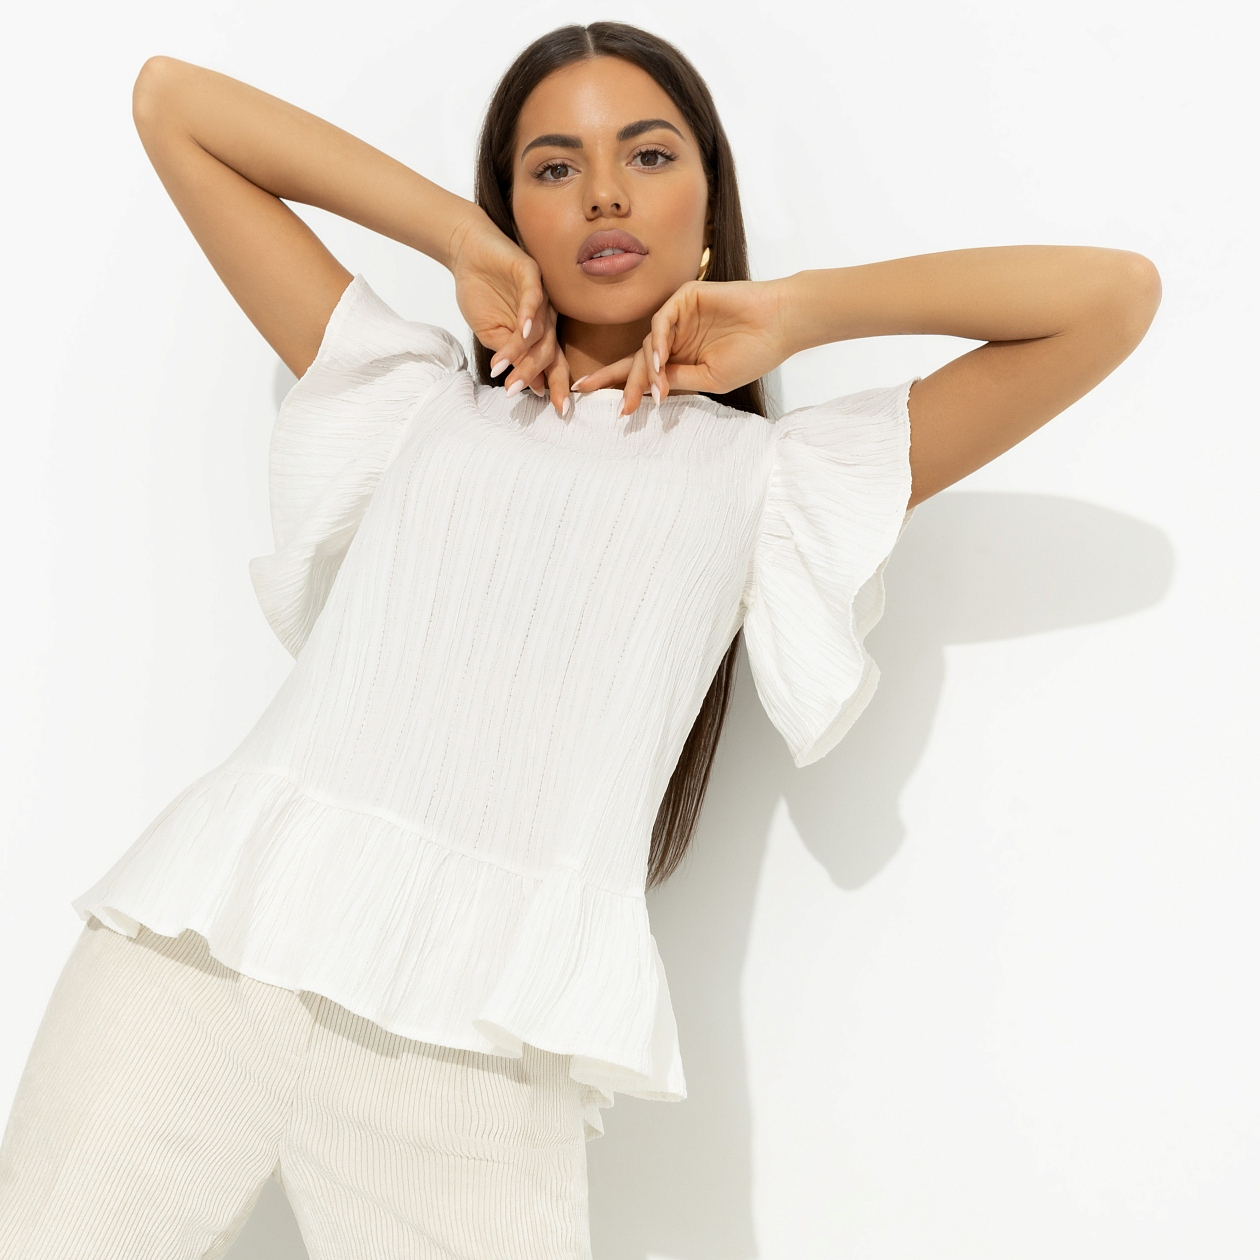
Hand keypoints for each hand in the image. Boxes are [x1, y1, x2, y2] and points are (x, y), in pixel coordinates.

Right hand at [447, 209, 571, 414]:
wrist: (467, 253)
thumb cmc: (480, 294)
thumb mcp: (491, 334)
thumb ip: (511, 356)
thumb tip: (534, 385)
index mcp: (539, 334)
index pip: (552, 363)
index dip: (556, 384)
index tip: (557, 410)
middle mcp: (546, 318)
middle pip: (548, 350)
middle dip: (534, 373)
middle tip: (518, 390)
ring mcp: (541, 297)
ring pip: (539, 331)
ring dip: (520, 353)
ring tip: (504, 371)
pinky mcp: (530, 274)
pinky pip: (534, 298)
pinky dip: (527, 316)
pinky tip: (521, 332)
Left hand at [572, 278, 789, 413]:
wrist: (780, 324)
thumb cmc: (753, 354)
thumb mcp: (711, 379)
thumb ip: (678, 381)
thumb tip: (648, 389)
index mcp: (681, 359)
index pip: (645, 374)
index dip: (622, 388)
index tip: (602, 407)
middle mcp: (676, 338)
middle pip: (638, 361)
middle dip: (622, 383)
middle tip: (609, 403)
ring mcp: (678, 317)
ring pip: (647, 345)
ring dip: (646, 371)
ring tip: (650, 392)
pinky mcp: (685, 297)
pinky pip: (660, 322)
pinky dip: (658, 343)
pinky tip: (662, 362)